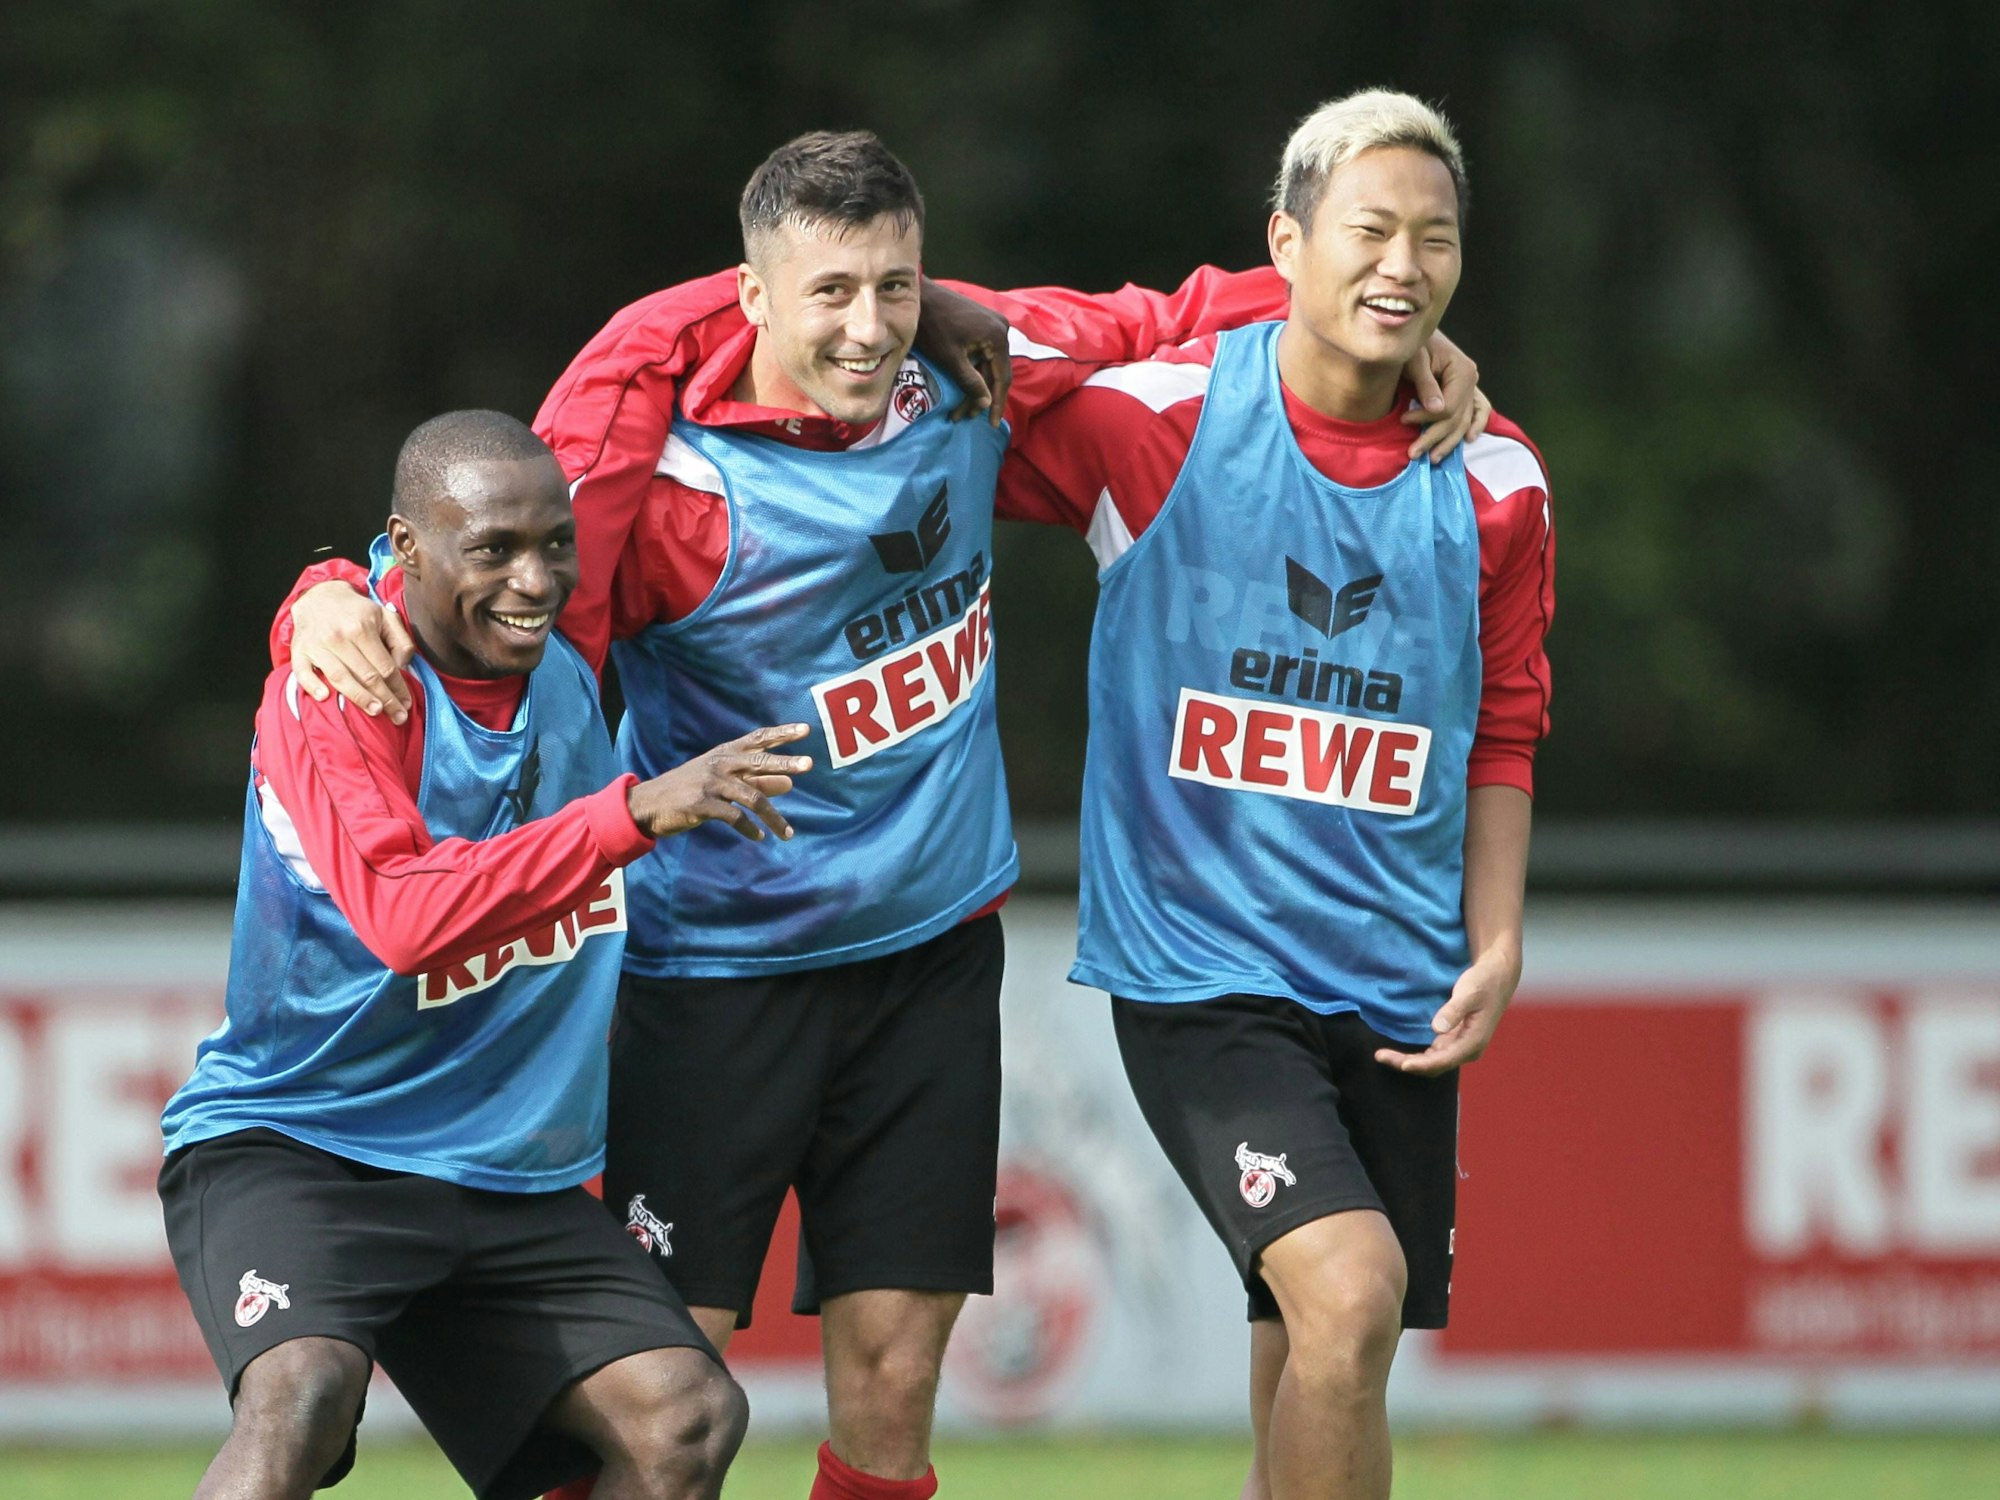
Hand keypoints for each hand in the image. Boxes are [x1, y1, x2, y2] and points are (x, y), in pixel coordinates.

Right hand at [291, 581, 415, 722]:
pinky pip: (302, 671)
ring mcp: (317, 644)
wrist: (319, 596)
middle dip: (385, 699)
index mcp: (362, 628)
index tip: (407, 704)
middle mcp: (339, 637)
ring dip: (359, 697)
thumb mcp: (385, 616)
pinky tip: (325, 697)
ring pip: (340, 677)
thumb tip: (402, 666)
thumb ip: (400, 640)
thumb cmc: (357, 612)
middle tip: (398, 717)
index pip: (385, 666)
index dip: (398, 687)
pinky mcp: (298, 650)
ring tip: (375, 712)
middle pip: (366, 675)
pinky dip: (312, 685)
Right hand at [626, 724, 813, 841]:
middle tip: (809, 764)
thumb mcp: (721, 781)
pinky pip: (734, 817)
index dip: (781, 734)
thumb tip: (790, 783)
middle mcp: (720, 764)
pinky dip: (749, 829)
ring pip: (751, 797)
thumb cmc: (688, 791)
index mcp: (725, 754)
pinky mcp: (702, 804)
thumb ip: (756, 781)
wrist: (648, 804)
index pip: (758, 739)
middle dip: (784, 762)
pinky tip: (759, 838)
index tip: (805, 730)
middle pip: (758, 761)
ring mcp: (710, 783)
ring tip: (788, 833)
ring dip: (772, 817)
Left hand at [916, 278, 1012, 426]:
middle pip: (994, 373)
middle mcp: (1001, 329)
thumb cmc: (932, 326)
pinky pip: (982, 354)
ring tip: (958, 409)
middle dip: (978, 397)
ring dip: (974, 386)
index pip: (1002, 378)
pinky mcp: (983, 324)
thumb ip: (970, 382)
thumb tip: (985, 404)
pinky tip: (962, 386)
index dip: (996, 403)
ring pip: (987, 365)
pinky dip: (972, 371)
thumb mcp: (950, 358)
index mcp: (998, 337)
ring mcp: (993, 325)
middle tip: (962, 417)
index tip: (991, 424)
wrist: (920, 296)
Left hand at [1374, 943, 1520, 1075]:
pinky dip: (1416, 1056)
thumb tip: (1437, 1029)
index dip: (1421, 1065)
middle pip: (1434, 1066)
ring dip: (1408, 1061)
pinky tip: (1399, 1052)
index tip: (1402, 1064)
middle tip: (1380, 1056)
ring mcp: (1460, 1047)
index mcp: (1473, 1042)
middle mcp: (1467, 1050)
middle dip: (1407, 1064)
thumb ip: (1453, 1010)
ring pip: (1432, 1062)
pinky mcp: (1454, 1040)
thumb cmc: (1484, 982)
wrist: (1497, 976)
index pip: (1443, 1061)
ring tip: (1382, 1056)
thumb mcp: (1469, 992)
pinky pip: (1433, 1055)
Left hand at [1400, 329, 1490, 463]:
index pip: (1450, 407)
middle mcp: (1472, 379)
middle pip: (1457, 418)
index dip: (1427, 418)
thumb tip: (1436, 410)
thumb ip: (1426, 384)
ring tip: (1433, 458)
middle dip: (1434, 437)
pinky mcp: (1467, 390)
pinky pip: (1477, 411)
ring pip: (1465, 421)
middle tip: (1413, 453)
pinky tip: (1469, 439)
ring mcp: (1472, 386)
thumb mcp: (1415, 361)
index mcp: (1463, 371)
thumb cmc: (1413, 344)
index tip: (1404, 420)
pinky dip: (1475, 425)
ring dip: (1450, 441)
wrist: (1416, 333)